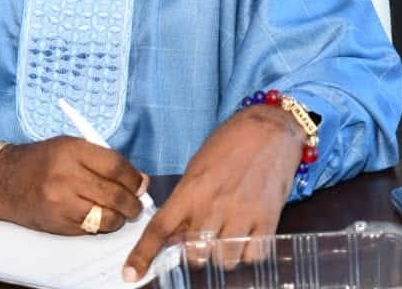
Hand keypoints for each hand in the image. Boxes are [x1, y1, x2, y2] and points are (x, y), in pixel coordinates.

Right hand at [0, 136, 147, 234]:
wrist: (2, 181)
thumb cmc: (40, 160)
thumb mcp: (69, 146)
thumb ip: (102, 159)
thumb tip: (139, 180)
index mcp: (72, 150)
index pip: (116, 165)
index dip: (134, 178)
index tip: (141, 183)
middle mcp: (67, 176)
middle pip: (115, 193)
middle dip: (133, 202)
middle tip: (137, 204)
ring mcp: (61, 202)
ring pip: (107, 216)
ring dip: (120, 218)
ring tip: (122, 214)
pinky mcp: (58, 223)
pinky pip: (91, 229)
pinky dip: (102, 226)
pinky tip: (101, 219)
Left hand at [122, 105, 303, 280]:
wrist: (271, 127)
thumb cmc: (231, 142)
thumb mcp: (198, 165)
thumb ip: (186, 199)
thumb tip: (176, 234)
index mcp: (191, 189)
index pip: (160, 228)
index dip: (142, 254)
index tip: (130, 274)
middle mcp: (214, 204)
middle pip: (194, 254)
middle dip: (195, 252)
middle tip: (203, 238)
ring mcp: (242, 213)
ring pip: (224, 260)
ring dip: (222, 254)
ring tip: (228, 235)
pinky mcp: (268, 219)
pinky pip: (253, 256)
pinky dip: (248, 253)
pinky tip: (248, 236)